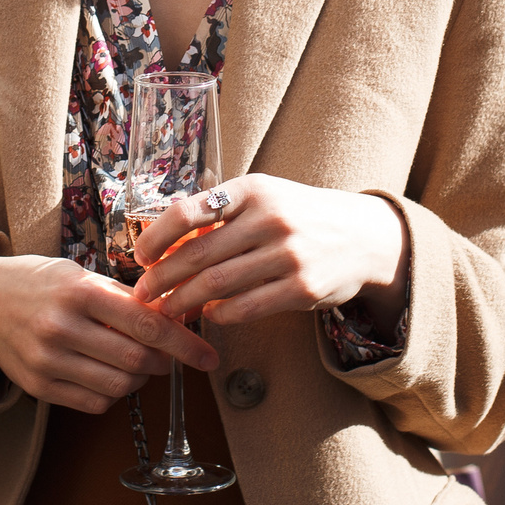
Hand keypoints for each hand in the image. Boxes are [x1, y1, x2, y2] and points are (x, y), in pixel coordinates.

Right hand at [0, 253, 219, 413]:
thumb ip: (121, 298)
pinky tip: (107, 374)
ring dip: (138, 379)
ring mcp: (48, 360)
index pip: (146, 324)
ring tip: (134, 362)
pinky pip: (94, 403)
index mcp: (79, 292)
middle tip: (167, 356)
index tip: (207, 357)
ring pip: (118, 386)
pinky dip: (112, 394)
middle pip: (136, 360)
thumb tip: (171, 319)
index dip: (184, 343)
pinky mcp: (39, 386)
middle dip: (163, 362)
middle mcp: (62, 327)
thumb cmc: (37, 283)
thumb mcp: (79, 275)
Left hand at [131, 174, 410, 328]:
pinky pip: (247, 306)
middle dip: (162, 278)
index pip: (189, 211)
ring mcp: (288, 254)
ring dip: (183, 301)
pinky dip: (220, 313)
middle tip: (143, 294)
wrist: (363, 236)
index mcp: (253, 190)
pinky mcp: (303, 288)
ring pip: (217, 284)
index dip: (156, 237)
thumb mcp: (263, 198)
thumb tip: (163, 240)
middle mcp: (270, 218)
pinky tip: (209, 314)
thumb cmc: (299, 216)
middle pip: (198, 254)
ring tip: (166, 311)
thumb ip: (219, 214)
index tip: (140, 256)